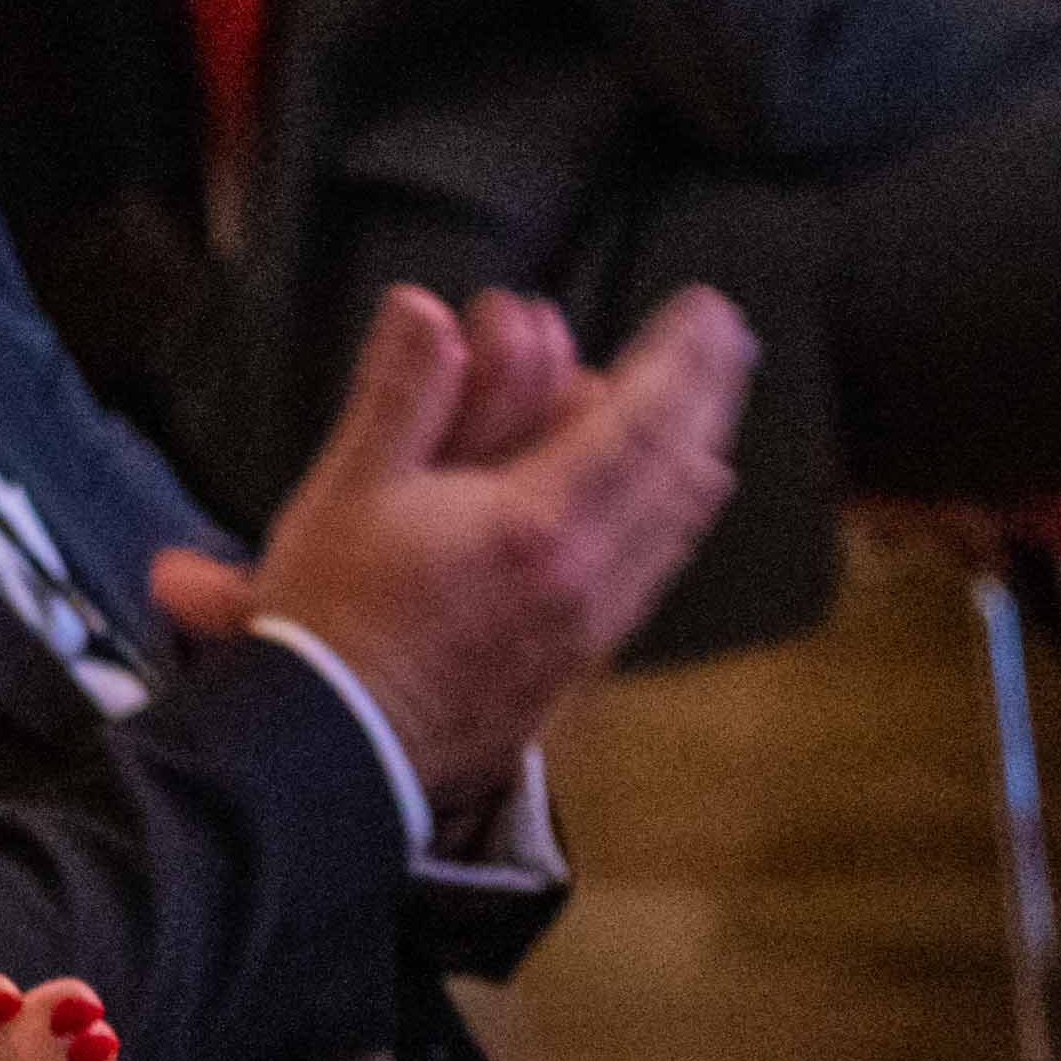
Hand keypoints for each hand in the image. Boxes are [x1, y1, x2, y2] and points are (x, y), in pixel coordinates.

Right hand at [152, 284, 754, 790]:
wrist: (338, 749)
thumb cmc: (333, 619)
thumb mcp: (348, 489)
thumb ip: (401, 396)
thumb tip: (427, 311)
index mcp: (537, 521)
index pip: (639, 421)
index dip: (682, 358)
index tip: (710, 310)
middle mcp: (589, 575)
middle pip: (680, 469)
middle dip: (710, 396)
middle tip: (728, 341)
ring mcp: (592, 625)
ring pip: (677, 528)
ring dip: (699, 455)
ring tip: (709, 415)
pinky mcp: (580, 664)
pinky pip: (654, 574)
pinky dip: (675, 520)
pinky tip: (671, 509)